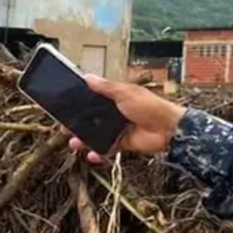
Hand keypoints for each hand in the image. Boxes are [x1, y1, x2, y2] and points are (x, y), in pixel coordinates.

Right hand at [68, 75, 187, 162]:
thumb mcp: (125, 93)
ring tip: (74, 144)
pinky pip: (105, 149)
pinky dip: (97, 153)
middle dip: (76, 125)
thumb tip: (87, 77)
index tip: (64, 109)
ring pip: (94, 136)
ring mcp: (117, 129)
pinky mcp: (121, 143)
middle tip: (64, 129)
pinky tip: (90, 155)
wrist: (168, 129)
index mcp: (114, 99)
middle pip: (89, 120)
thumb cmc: (150, 106)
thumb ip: (105, 87)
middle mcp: (114, 114)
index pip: (91, 101)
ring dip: (83, 140)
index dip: (78, 105)